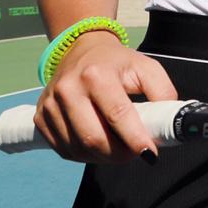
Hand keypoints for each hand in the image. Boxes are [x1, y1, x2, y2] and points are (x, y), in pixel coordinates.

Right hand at [33, 31, 176, 162]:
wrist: (81, 49)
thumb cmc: (117, 62)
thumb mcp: (146, 67)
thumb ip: (162, 91)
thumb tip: (167, 122)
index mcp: (96, 74)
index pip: (117, 114)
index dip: (135, 138)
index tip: (150, 154)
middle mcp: (68, 89)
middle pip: (93, 137)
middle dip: (118, 154)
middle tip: (134, 154)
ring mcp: (50, 104)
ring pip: (77, 148)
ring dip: (102, 158)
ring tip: (119, 151)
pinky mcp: (40, 117)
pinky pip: (63, 150)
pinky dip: (83, 156)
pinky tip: (98, 148)